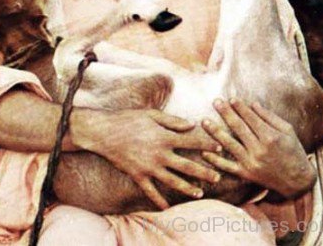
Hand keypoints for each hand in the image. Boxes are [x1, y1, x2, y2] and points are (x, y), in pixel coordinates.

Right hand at [72, 108, 221, 208]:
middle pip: (187, 166)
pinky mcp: (138, 176)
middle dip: (204, 172)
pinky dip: (159, 201)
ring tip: (200, 193)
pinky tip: (167, 208)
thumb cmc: (127, 119)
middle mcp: (160, 154)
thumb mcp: (151, 114)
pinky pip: (151, 192)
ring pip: (173, 182)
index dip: (207, 145)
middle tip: (217, 177)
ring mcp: (149, 167)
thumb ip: (173, 120)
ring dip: (188, 188)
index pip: (191, 142)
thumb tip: (192, 124)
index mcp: (164, 137)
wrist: (103, 132)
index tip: (219, 148)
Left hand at [201, 99, 316, 198]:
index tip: (231, 98)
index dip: (240, 107)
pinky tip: (204, 152)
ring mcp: (251, 163)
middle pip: (238, 128)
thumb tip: (252, 103)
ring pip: (230, 145)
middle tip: (215, 102)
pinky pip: (227, 166)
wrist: (298, 181)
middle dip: (226, 113)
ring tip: (204, 121)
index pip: (251, 118)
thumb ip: (269, 117)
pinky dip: (215, 160)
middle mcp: (260, 150)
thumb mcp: (287, 131)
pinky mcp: (246, 174)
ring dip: (215, 132)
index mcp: (271, 138)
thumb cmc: (294, 152)